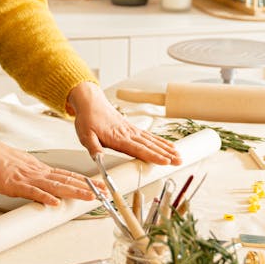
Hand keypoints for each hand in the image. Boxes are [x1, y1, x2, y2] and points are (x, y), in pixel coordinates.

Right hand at [0, 136, 96, 206]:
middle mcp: (37, 172)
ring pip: (55, 185)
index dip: (83, 181)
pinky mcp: (14, 184)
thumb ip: (32, 176)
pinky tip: (55, 203)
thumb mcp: (20, 166)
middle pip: (66, 180)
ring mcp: (27, 178)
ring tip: (89, 197)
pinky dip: (44, 197)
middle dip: (86, 187)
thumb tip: (43, 187)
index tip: (98, 186)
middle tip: (103, 192)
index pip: (66, 175)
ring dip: (73, 192)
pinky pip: (32, 192)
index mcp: (38, 168)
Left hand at [66, 81, 180, 165]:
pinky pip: (150, 136)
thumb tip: (98, 159)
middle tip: (178, 161)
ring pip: (152, 141)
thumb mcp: (85, 134)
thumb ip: (93, 147)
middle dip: (165, 154)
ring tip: (179, 156)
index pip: (138, 149)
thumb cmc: (88, 118)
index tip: (164, 161)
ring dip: (166, 149)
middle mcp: (128, 134)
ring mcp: (132, 131)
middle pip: (149, 146)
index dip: (152, 156)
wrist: (91, 102)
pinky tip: (170, 146)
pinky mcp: (133, 129)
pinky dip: (161, 142)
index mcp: (117, 137)